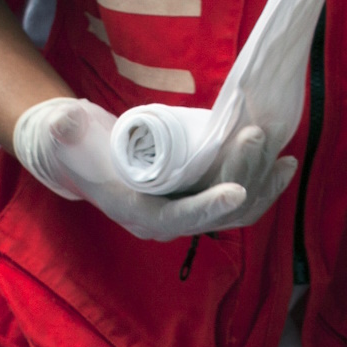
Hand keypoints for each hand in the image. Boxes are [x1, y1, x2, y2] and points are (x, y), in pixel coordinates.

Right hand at [11, 98, 289, 241]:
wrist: (84, 156)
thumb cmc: (76, 144)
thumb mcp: (65, 133)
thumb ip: (63, 128)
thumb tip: (65, 124)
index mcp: (135, 213)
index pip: (176, 218)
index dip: (207, 207)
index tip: (236, 190)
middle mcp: (165, 222)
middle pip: (214, 212)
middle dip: (242, 176)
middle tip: (257, 136)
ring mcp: (186, 212)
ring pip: (234, 212)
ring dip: (262, 184)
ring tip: (283, 156)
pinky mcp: (200, 198)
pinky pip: (240, 202)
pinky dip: (264, 185)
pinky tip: (283, 165)